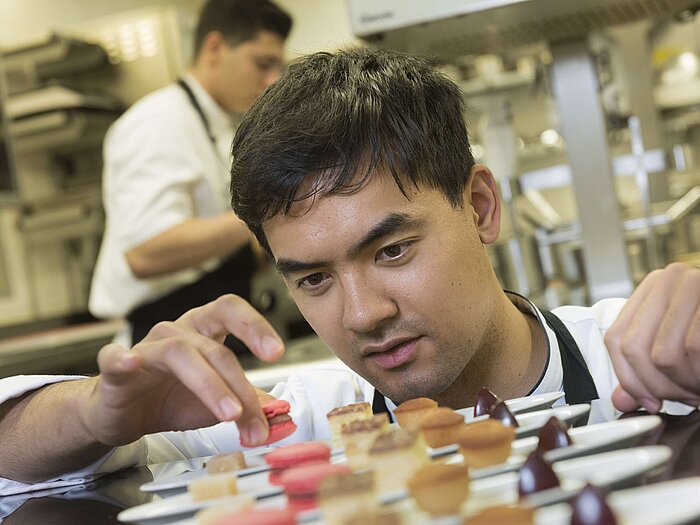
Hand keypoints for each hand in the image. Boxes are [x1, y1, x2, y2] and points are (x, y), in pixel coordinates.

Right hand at [78, 295, 283, 446]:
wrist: (124, 415)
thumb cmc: (172, 399)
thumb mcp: (218, 405)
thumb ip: (249, 407)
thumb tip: (282, 416)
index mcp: (204, 331)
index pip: (231, 311)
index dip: (255, 326)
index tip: (277, 352)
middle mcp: (177, 332)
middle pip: (213, 345)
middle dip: (238, 380)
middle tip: (254, 410)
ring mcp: (146, 348)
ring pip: (179, 353)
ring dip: (209, 385)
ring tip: (229, 414)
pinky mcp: (115, 370)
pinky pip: (115, 358)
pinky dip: (122, 359)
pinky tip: (131, 363)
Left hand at [605, 263, 699, 411]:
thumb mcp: (680, 350)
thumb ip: (646, 372)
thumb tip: (619, 400)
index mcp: (655, 286)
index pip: (616, 339)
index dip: (628, 378)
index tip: (647, 401)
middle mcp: (671, 278)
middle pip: (634, 349)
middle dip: (657, 386)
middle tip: (683, 398)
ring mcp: (696, 284)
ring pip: (663, 355)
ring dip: (684, 384)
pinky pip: (693, 348)